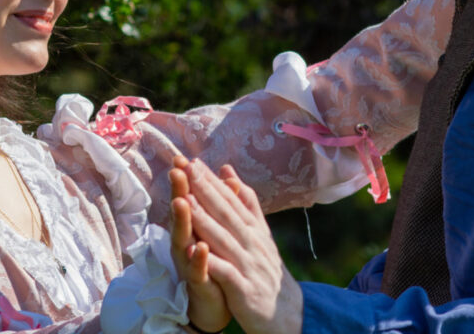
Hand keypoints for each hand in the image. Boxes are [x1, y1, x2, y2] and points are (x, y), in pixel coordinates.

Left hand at [181, 158, 302, 333]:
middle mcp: (252, 242)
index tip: (193, 161)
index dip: (212, 181)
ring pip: (223, 238)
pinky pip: (225, 273)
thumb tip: (227, 170)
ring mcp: (248, 265)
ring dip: (204, 219)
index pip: (231, 200)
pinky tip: (194, 251)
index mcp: (253, 228)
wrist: (288, 312)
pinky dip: (210, 261)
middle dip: (205, 190)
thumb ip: (244, 202)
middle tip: (186, 168)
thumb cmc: (266, 270)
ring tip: (185, 201)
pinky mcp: (243, 289)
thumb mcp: (260, 232)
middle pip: (226, 213)